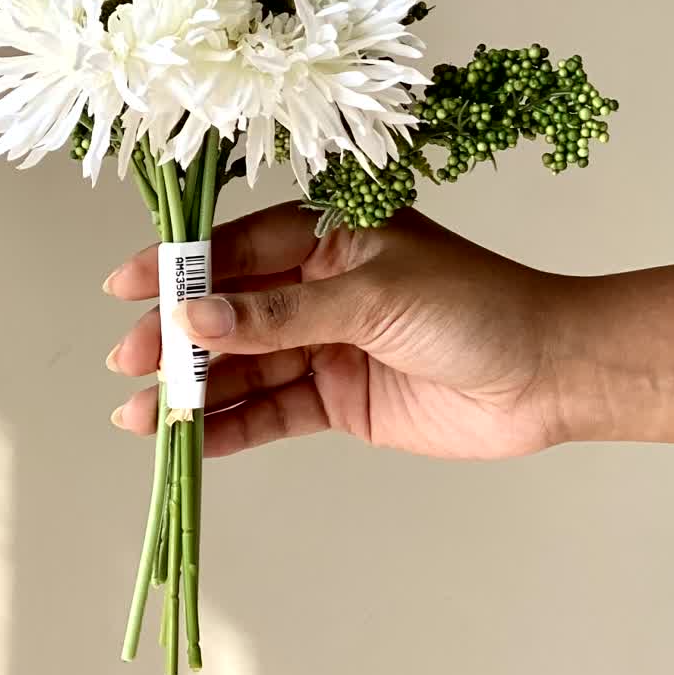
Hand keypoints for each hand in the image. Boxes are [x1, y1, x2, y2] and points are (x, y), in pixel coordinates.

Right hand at [103, 202, 561, 460]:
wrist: (548, 374)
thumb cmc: (475, 308)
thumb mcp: (373, 298)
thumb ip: (281, 314)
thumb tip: (196, 315)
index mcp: (329, 234)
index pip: (236, 247)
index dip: (179, 267)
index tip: (125, 286)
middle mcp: (319, 285)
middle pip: (231, 311)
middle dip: (178, 337)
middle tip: (129, 362)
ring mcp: (327, 343)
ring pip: (245, 365)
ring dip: (196, 389)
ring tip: (141, 416)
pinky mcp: (340, 398)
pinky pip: (272, 411)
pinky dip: (232, 426)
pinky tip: (192, 440)